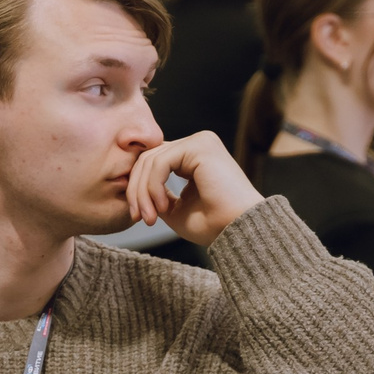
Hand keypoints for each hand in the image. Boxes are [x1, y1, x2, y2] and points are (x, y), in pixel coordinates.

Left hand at [122, 130, 262, 246]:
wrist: (239, 231)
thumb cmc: (214, 225)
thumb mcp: (175, 209)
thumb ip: (156, 194)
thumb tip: (133, 188)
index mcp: (192, 157)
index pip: (152, 162)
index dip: (138, 188)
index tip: (137, 216)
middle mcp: (197, 144)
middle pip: (148, 159)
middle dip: (136, 191)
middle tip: (139, 218)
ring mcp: (199, 142)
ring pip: (150, 160)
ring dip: (143, 193)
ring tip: (150, 218)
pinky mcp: (200, 146)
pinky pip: (161, 163)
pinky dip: (153, 186)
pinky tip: (163, 207)